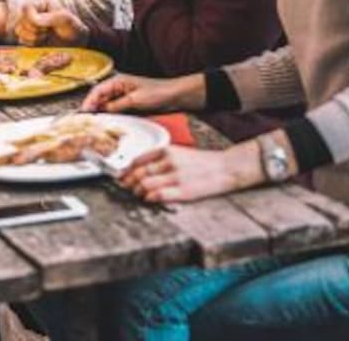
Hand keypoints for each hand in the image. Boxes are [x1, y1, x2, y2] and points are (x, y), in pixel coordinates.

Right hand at [15, 0, 87, 46]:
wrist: (77, 41)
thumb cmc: (73, 26)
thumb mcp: (65, 19)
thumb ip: (48, 18)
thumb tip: (33, 20)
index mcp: (40, 3)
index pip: (26, 8)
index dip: (33, 19)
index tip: (47, 25)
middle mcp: (32, 12)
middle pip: (21, 21)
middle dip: (35, 30)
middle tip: (48, 31)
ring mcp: (29, 25)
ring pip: (19, 31)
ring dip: (33, 37)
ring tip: (46, 37)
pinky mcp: (28, 36)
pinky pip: (21, 40)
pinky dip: (31, 44)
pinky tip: (42, 42)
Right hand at [81, 72, 202, 113]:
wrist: (177, 96)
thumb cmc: (159, 92)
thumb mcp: (135, 100)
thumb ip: (117, 105)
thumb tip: (101, 111)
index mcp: (118, 81)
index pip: (97, 91)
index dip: (88, 102)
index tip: (84, 113)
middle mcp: (118, 88)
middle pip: (99, 98)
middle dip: (92, 109)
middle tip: (86, 121)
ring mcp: (123, 97)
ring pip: (106, 106)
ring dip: (101, 113)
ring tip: (95, 124)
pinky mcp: (129, 105)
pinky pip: (115, 111)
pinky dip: (110, 116)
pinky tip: (108, 124)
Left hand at [119, 144, 258, 202]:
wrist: (226, 168)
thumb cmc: (202, 162)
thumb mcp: (179, 153)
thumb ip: (160, 159)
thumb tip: (138, 169)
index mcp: (167, 150)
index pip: (137, 160)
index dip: (126, 170)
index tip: (122, 176)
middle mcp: (170, 161)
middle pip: (138, 173)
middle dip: (128, 182)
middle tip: (126, 187)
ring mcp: (177, 176)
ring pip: (145, 184)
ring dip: (137, 191)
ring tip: (138, 194)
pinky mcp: (184, 191)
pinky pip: (158, 195)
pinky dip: (149, 197)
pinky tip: (149, 198)